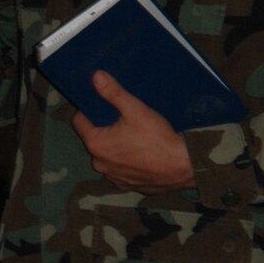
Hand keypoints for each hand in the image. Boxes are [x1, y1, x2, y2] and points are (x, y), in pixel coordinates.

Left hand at [73, 71, 194, 189]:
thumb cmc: (158, 139)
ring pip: (108, 155)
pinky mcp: (127, 185)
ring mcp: (113, 177)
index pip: (79, 122)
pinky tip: (141, 153)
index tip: (102, 105)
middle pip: (94, 139)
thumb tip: (96, 77)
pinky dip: (127, 161)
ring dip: (116, 146)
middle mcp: (100, 164)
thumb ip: (113, 93)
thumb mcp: (135, 110)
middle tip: (124, 119)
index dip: (89, 110)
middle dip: (105, 128)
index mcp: (96, 144)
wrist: (184, 167)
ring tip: (134, 136)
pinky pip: (120, 169)